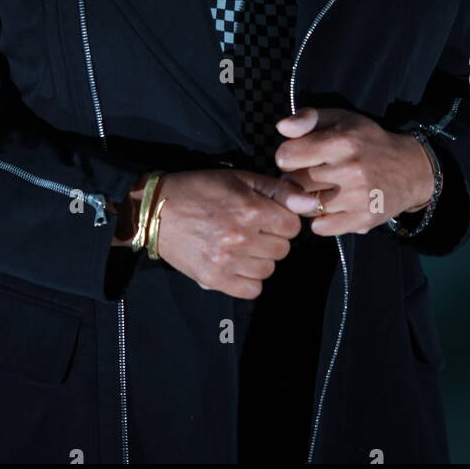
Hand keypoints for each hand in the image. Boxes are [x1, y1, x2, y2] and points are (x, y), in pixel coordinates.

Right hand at [148, 168, 317, 298]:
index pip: (293, 226)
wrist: (156, 209)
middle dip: (273, 238)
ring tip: (242, 245)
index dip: (284, 219)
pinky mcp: (214, 278)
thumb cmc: (201, 189)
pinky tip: (237, 264)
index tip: (269, 216)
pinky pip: (251, 290)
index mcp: (251, 209)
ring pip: (268, 270)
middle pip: (282, 249)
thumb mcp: (240, 178)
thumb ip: (279, 190)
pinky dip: (248, 280)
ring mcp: (227, 261)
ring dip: (260, 259)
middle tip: (252, 228)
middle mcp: (241, 237)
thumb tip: (312, 203)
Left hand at [273, 107, 434, 235]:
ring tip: (318, 189)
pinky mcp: (363, 220)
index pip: (288, 156)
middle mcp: (351, 171)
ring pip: (306, 206)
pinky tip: (330, 207)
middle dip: (295, 178)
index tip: (297, 156)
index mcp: (343, 142)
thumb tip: (281, 127)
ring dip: (305, 200)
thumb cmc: (368, 141)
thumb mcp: (341, 119)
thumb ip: (308, 118)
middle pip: (296, 182)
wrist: (410, 169)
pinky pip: (320, 227)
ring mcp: (357, 198)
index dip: (287, 155)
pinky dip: (319, 219)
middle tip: (307, 173)